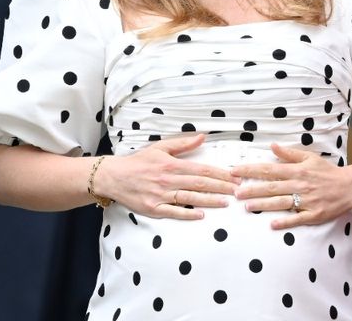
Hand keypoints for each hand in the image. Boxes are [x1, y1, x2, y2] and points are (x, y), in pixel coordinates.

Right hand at [95, 134, 235, 219]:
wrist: (114, 176)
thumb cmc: (138, 162)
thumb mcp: (159, 148)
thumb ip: (182, 144)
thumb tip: (202, 137)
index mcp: (171, 164)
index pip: (201, 169)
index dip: (220, 174)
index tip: (235, 177)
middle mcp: (168, 179)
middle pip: (200, 184)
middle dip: (221, 187)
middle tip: (238, 191)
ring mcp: (161, 195)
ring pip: (190, 198)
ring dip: (210, 200)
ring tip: (226, 202)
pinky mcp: (153, 208)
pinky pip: (174, 212)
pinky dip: (188, 214)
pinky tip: (201, 215)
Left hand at [232, 143, 351, 229]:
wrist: (350, 186)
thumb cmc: (327, 172)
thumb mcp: (309, 158)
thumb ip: (289, 153)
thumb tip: (271, 146)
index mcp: (297, 171)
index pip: (269, 169)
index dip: (251, 170)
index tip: (235, 171)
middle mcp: (300, 185)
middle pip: (272, 187)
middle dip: (252, 189)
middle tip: (236, 193)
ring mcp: (307, 201)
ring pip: (281, 203)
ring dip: (263, 205)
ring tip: (247, 206)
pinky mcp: (314, 214)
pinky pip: (298, 219)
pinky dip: (285, 222)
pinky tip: (272, 224)